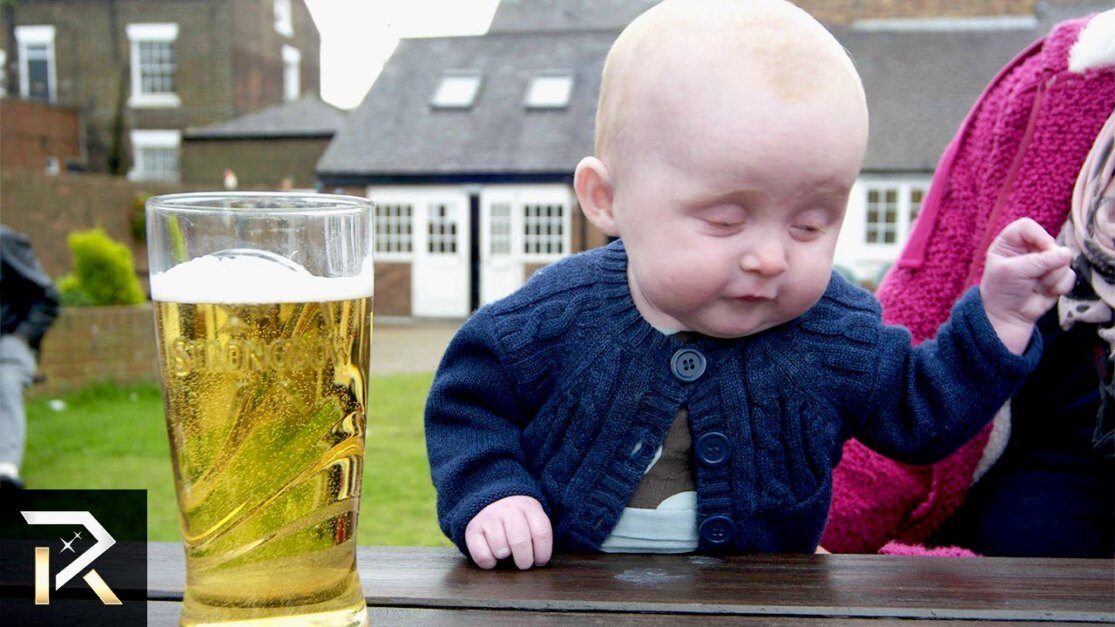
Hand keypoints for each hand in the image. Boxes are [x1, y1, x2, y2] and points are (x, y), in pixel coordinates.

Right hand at [465, 495, 551, 569]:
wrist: (490, 500)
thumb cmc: (517, 518)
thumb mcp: (532, 517)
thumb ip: (539, 534)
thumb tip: (541, 561)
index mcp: (528, 506)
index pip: (541, 532)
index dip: (543, 553)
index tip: (540, 561)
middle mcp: (508, 509)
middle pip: (520, 541)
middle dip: (524, 560)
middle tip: (524, 564)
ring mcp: (489, 517)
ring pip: (501, 550)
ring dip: (505, 557)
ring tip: (506, 552)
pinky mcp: (472, 528)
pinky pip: (482, 556)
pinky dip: (489, 562)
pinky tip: (492, 556)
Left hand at [979, 218, 1074, 353]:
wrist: (1008, 316)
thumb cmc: (1002, 290)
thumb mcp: (1013, 272)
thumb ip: (1039, 261)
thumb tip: (1067, 254)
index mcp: (1009, 242)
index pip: (1027, 226)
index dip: (1038, 235)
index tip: (1044, 249)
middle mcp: (1028, 249)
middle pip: (1050, 242)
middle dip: (1047, 262)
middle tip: (1035, 276)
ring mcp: (1044, 262)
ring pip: (1064, 260)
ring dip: (1051, 277)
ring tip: (1035, 286)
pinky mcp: (1056, 275)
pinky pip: (1069, 275)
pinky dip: (1059, 286)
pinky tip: (1044, 292)